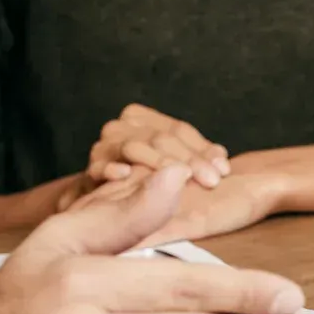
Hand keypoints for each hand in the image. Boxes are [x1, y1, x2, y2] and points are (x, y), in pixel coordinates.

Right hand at [86, 104, 230, 188]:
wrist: (101, 194)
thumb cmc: (144, 176)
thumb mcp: (174, 162)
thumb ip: (198, 157)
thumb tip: (222, 160)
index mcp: (140, 119)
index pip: (178, 130)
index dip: (203, 150)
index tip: (223, 170)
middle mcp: (120, 128)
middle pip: (159, 138)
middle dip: (189, 160)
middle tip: (212, 181)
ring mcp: (103, 147)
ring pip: (134, 148)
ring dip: (161, 163)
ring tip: (182, 178)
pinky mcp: (90, 170)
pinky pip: (99, 167)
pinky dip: (111, 169)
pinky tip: (125, 175)